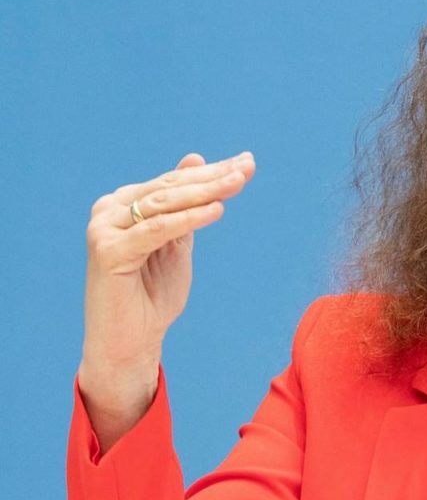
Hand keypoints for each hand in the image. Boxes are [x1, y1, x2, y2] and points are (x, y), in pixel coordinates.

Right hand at [79, 152, 254, 448]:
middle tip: (247, 166)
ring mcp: (105, 229)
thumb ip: (185, 206)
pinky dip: (188, 219)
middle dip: (213, 177)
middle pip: (171, 188)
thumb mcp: (177, 243)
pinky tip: (216, 211)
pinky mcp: (109, 252)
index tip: (247, 162)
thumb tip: (195, 158)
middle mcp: (109, 210)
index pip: (174, 181)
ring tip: (237, 183)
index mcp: (123, 204)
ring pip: (164, 204)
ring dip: (205, 192)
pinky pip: (156, 230)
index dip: (213, 172)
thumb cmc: (154, 294)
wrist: (131, 341)